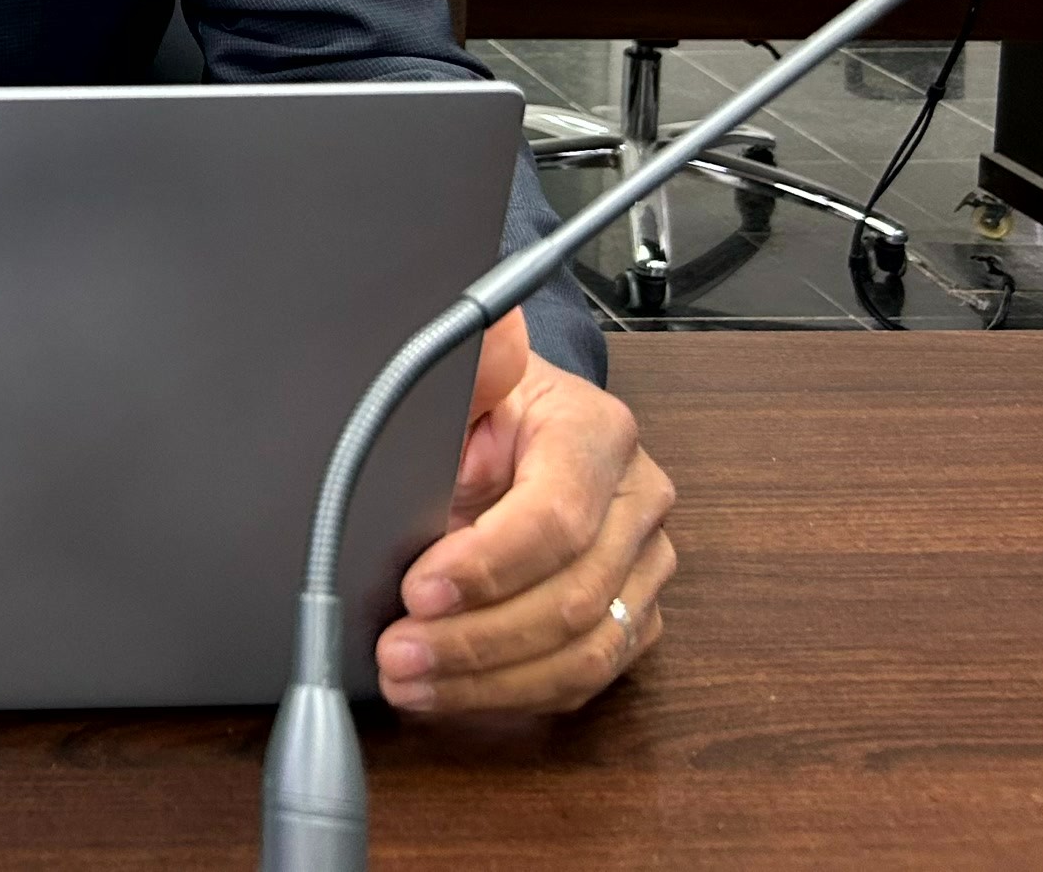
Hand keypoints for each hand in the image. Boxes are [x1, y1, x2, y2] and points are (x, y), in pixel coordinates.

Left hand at [373, 309, 676, 715]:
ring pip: (586, 653)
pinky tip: (450, 694)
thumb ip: (466, 370)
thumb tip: (490, 346)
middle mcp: (638, 501)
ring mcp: (645, 566)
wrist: (513, 419)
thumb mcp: (457, 377)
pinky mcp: (634, 617)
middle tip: (397, 653)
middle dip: (477, 638)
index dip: (488, 565)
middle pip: (574, 597)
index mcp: (597, 432)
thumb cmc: (478, 401)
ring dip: (491, 681)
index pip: (557, 516)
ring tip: (411, 684)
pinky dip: (513, 694)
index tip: (418, 589)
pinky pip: (584, 678)